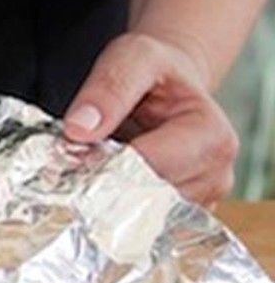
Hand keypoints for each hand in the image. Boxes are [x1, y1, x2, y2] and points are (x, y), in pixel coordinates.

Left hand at [62, 32, 238, 206]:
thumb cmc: (156, 72)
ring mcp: (200, 199)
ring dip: (106, 202)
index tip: (69, 157)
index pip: (148, 170)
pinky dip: (115, 211)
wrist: (169, 85)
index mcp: (210, 137)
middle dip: (101, 188)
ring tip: (88, 172)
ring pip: (139, 218)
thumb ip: (109, 87)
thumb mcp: (133, 58)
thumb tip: (81, 128)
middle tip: (69, 168)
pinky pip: (140, 224)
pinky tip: (101, 188)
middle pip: (144, 201)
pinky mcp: (181, 214)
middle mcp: (214, 175)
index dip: (103, 167)